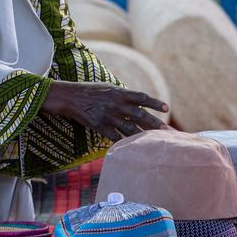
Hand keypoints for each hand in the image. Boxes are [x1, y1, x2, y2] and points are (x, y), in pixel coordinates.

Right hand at [41, 81, 168, 140]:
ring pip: (130, 128)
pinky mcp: (100, 126)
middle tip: (166, 130)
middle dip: (154, 123)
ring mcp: (108, 116)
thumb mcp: (109, 87)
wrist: (70, 97)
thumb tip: (138, 100)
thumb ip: (123, 95)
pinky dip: (124, 143)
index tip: (166, 108)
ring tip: (155, 141)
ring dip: (143, 135)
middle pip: (139, 115)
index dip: (155, 103)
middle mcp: (116, 104)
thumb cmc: (91, 91)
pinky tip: (134, 149)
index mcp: (120, 93)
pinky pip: (115, 137)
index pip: (142, 97)